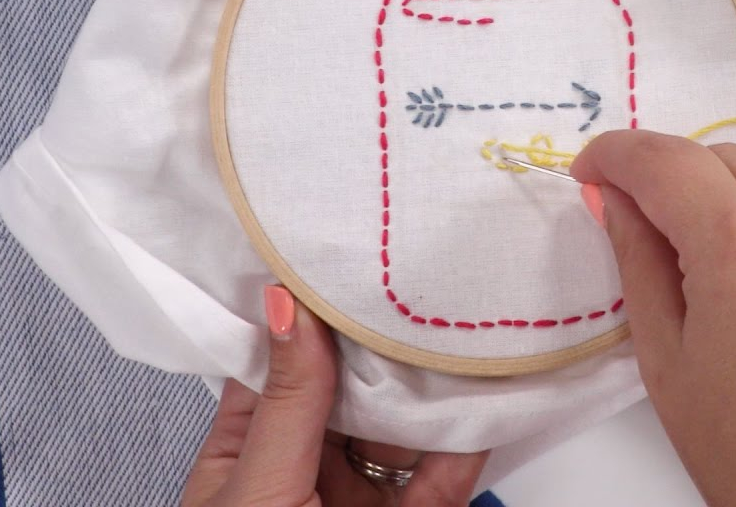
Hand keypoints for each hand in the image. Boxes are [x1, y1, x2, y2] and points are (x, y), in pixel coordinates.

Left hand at [180, 286, 489, 506]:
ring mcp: (360, 497)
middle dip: (385, 341)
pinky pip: (444, 475)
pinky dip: (470, 440)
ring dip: (434, 385)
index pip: (280, 361)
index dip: (308, 309)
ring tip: (462, 327)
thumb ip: (287, 403)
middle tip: (418, 277)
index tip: (338, 253)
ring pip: (404, 427)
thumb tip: (282, 305)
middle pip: (351, 387)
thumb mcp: (260, 489)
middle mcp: (305, 466)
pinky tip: (487, 399)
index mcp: (247, 449)